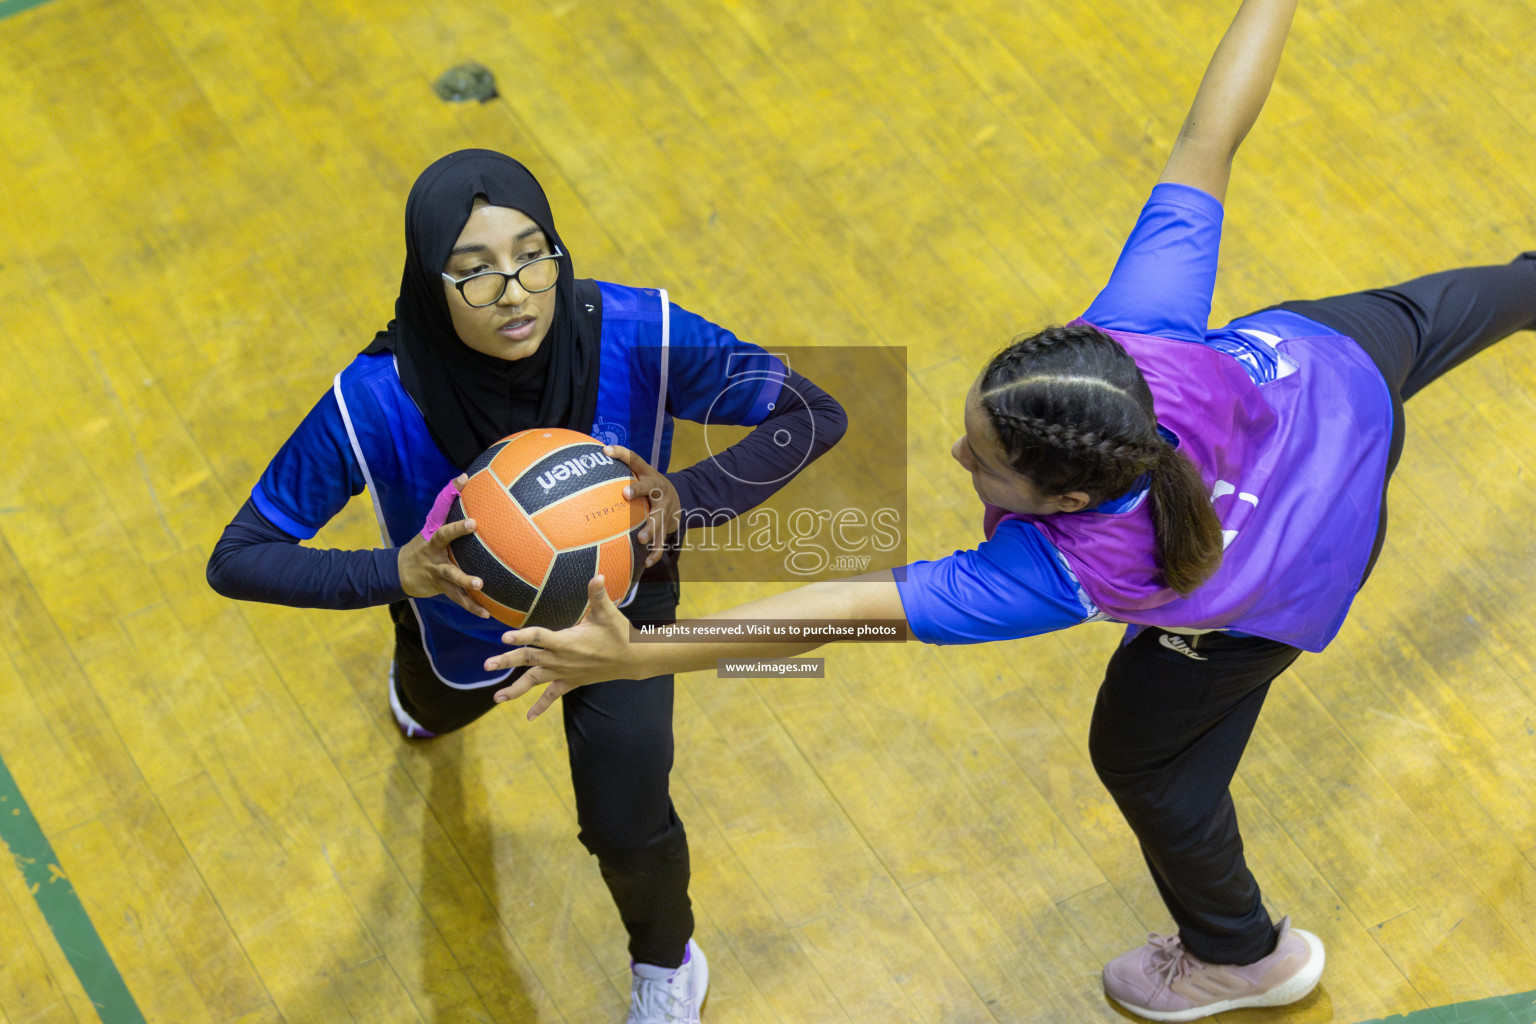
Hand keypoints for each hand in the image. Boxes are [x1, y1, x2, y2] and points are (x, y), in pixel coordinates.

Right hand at [399, 474, 488, 617]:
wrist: (398, 571)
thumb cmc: (423, 543)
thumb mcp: (431, 523)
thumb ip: (446, 501)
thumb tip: (464, 476)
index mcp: (433, 541)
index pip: (444, 532)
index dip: (457, 528)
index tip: (474, 523)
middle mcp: (435, 559)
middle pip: (448, 568)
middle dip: (462, 572)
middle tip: (479, 576)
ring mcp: (437, 575)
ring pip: (452, 584)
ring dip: (467, 588)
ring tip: (482, 589)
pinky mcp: (441, 589)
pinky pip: (458, 599)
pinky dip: (472, 607)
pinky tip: (488, 614)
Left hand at [488, 576, 636, 718]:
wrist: (631, 659)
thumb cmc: (618, 633)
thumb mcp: (607, 613)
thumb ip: (598, 594)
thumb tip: (599, 575)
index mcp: (566, 641)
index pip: (539, 637)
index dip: (522, 636)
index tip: (504, 637)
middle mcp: (561, 659)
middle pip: (528, 659)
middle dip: (506, 661)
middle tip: (486, 665)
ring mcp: (564, 673)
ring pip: (534, 681)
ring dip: (515, 690)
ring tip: (496, 699)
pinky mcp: (570, 682)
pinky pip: (552, 696)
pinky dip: (540, 706)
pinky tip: (528, 717)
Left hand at [604, 445, 679, 567]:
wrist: (682, 496)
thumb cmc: (650, 485)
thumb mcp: (641, 473)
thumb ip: (624, 466)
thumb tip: (597, 454)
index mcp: (649, 476)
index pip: (635, 460)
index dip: (622, 454)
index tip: (607, 451)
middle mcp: (659, 489)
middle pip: (651, 488)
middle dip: (638, 490)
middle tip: (625, 494)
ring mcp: (665, 508)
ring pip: (659, 518)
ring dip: (651, 528)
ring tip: (641, 539)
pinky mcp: (668, 525)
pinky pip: (662, 541)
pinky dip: (655, 552)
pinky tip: (645, 563)